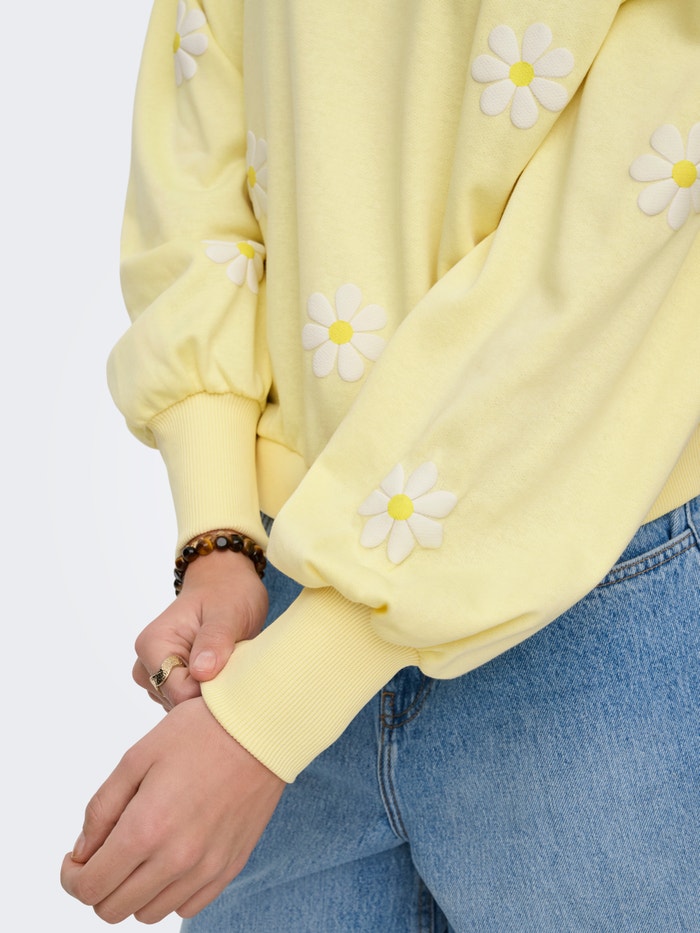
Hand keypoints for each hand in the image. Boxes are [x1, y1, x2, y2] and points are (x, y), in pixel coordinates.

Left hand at [61, 697, 284, 923]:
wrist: (262, 729)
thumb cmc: (199, 732)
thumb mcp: (137, 757)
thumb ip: (102, 808)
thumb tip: (83, 852)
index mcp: (146, 828)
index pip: (89, 888)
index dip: (72, 877)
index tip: (76, 857)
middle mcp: (176, 859)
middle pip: (113, 910)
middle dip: (97, 886)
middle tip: (104, 853)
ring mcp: (206, 868)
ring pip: (148, 913)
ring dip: (133, 892)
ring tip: (140, 854)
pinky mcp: (230, 867)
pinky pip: (187, 906)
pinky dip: (169, 892)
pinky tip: (170, 859)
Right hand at [133, 549, 268, 708]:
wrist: (225, 584)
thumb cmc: (227, 594)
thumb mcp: (228, 613)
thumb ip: (215, 641)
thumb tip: (201, 673)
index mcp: (153, 645)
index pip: (180, 693)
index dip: (211, 691)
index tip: (232, 672)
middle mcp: (146, 664)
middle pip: (178, 704)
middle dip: (209, 693)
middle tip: (232, 664)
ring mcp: (157, 675)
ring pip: (184, 707)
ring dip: (210, 693)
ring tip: (226, 663)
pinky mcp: (170, 682)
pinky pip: (188, 703)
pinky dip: (208, 694)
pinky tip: (221, 671)